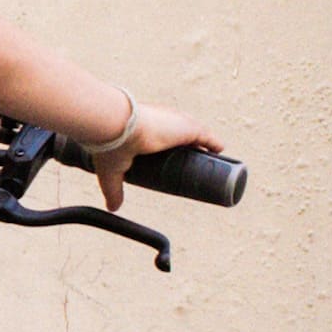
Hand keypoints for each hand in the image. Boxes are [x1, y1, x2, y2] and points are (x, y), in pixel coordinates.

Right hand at [82, 97, 220, 207]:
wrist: (117, 127)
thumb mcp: (112, 171)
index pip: (163, 140)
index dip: (171, 152)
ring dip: (204, 150)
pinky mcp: (190, 128)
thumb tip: (113, 208)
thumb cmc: (111, 144)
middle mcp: (164, 123)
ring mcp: (178, 125)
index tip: (174, 165)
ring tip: (209, 165)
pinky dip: (216, 147)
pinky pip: (210, 139)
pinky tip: (220, 157)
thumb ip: (113, 190)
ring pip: (198, 138)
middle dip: (189, 151)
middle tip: (192, 170)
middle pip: (183, 138)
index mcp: (146, 129)